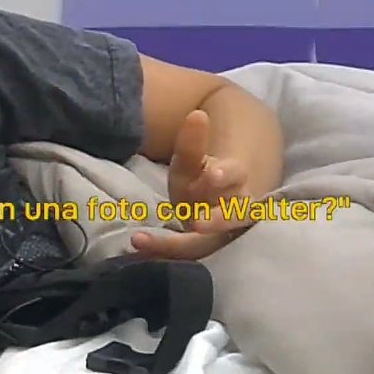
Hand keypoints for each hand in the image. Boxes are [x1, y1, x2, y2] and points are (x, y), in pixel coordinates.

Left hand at [132, 110, 253, 259]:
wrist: (221, 200)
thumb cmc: (204, 178)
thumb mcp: (195, 159)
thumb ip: (194, 142)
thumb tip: (196, 116)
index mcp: (236, 182)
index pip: (235, 176)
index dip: (225, 175)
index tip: (214, 173)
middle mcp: (234, 213)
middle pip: (230, 219)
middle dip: (214, 221)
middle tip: (196, 221)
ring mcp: (220, 237)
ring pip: (208, 244)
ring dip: (177, 245)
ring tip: (143, 242)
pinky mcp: (203, 251)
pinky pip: (185, 257)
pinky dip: (162, 256)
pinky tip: (136, 253)